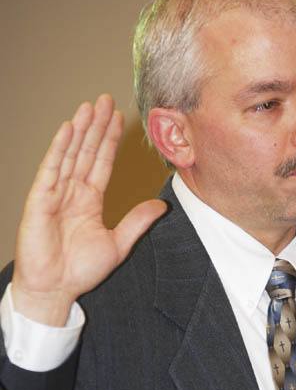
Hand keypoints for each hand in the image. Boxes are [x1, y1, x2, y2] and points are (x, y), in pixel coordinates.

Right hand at [12, 94, 166, 324]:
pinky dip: (59, 148)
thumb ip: (137, 222)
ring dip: (80, 130)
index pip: (102, 162)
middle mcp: (72, 192)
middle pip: (86, 151)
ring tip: (90, 106)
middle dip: (96, 126)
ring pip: (70, 154)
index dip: (110, 140)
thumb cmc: (79, 271)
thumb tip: (161, 205)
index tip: (119, 118)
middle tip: (105, 100)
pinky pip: (51, 169)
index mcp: (89, 201)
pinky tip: (68, 129)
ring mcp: (55, 194)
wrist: (55, 290)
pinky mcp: (40, 200)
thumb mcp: (118, 244)